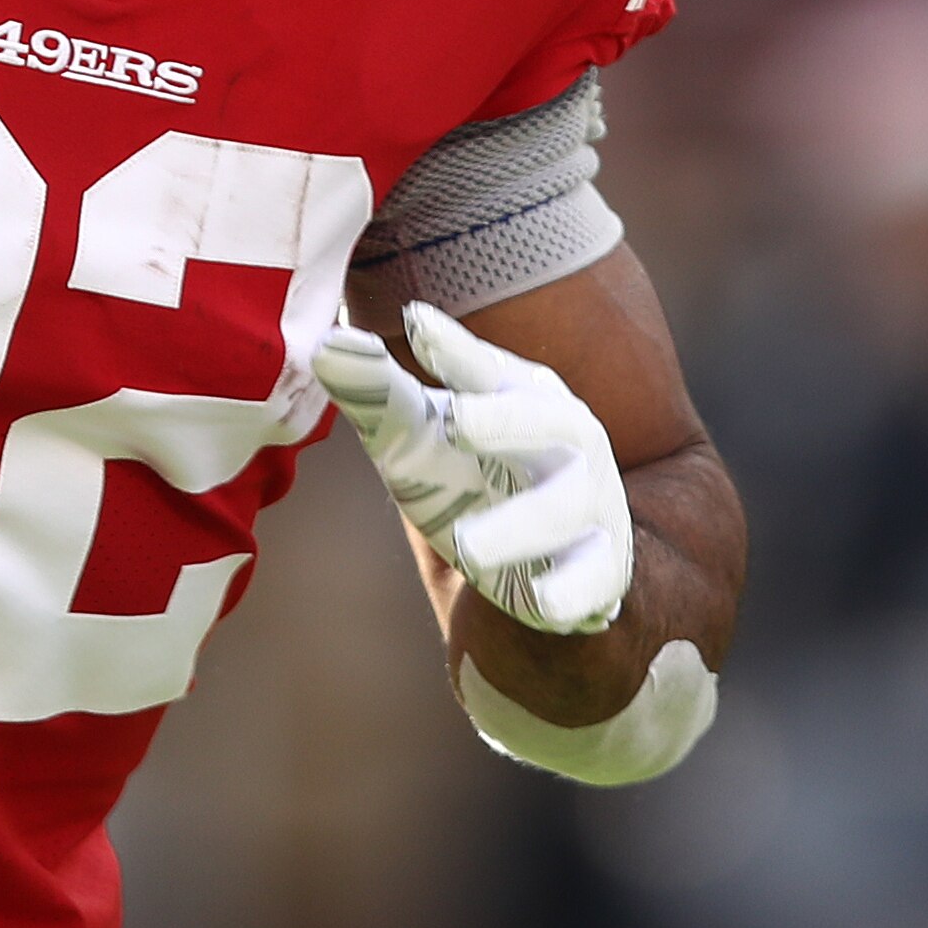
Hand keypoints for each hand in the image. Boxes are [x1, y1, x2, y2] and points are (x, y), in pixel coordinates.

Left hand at [316, 301, 632, 635]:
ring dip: (518, 527)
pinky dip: (570, 592)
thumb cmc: (474, 478)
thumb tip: (326, 346)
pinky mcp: (600, 570)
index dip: (455, 349)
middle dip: (503, 420)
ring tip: (470, 550)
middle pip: (545, 420)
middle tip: (456, 423)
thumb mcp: (421, 439)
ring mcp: (589, 506)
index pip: (485, 368)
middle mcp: (566, 441)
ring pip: (563, 508)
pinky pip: (590, 581)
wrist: (536, 572)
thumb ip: (378, 395)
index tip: (415, 323)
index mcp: (521, 395)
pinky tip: (544, 605)